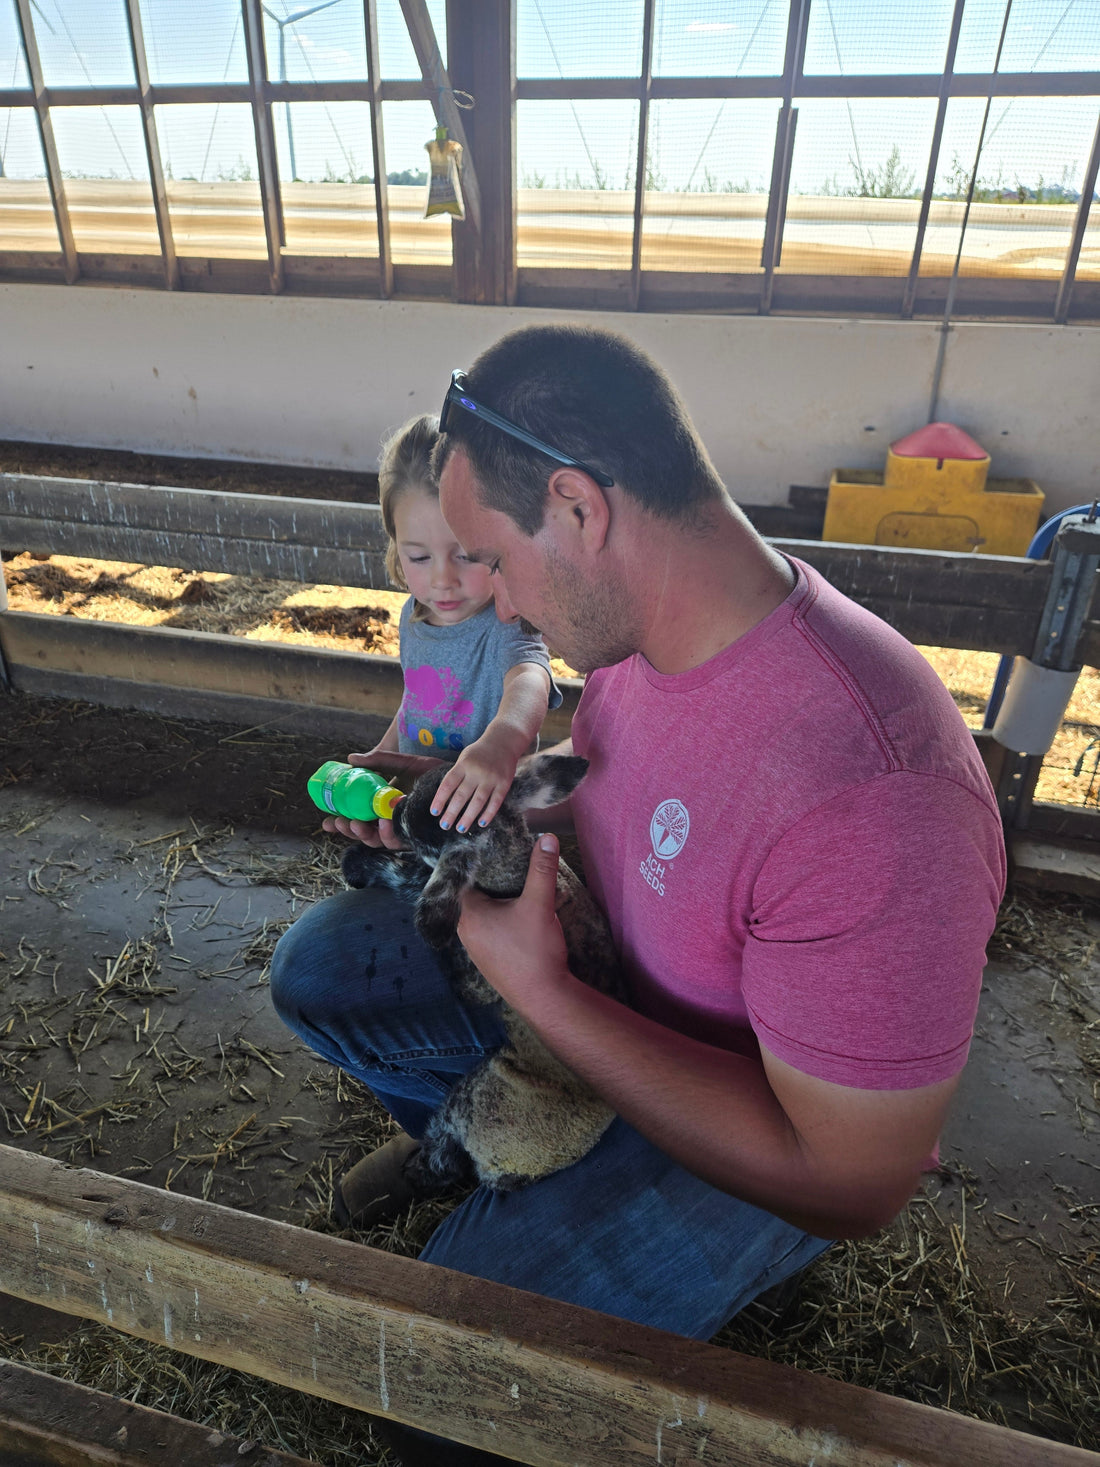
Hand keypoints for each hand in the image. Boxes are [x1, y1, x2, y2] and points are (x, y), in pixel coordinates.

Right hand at [322, 749, 446, 849]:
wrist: (456, 778)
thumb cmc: (429, 771)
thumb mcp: (401, 763)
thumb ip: (377, 760)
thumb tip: (350, 758)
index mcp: (381, 807)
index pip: (355, 819)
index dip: (340, 824)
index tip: (327, 822)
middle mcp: (389, 821)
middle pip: (363, 834)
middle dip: (349, 832)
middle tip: (342, 822)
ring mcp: (403, 829)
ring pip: (378, 842)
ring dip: (366, 835)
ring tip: (359, 823)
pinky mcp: (416, 835)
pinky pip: (399, 841)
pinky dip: (389, 833)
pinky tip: (386, 822)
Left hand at [430, 733, 518, 831]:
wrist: (504, 741)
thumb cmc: (479, 753)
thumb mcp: (464, 758)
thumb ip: (456, 775)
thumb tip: (445, 798)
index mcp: (464, 764)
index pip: (448, 784)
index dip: (440, 799)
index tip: (434, 812)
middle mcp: (476, 771)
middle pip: (461, 795)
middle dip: (451, 812)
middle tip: (444, 825)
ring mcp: (491, 778)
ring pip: (478, 801)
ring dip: (468, 817)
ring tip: (460, 829)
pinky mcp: (504, 784)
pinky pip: (495, 802)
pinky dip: (488, 814)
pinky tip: (481, 823)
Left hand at [456, 834, 570, 1007]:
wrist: (544, 998)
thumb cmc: (536, 950)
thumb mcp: (540, 904)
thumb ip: (542, 869)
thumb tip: (547, 837)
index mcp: (468, 914)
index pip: (464, 878)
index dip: (479, 863)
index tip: (491, 849)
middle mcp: (464, 932)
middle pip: (474, 896)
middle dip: (492, 882)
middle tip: (510, 866)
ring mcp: (475, 950)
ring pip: (483, 915)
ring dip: (498, 904)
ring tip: (517, 890)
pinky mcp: (488, 962)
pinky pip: (490, 932)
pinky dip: (501, 921)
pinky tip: (519, 919)